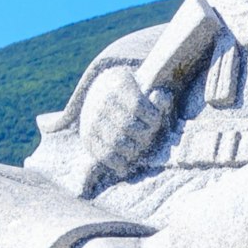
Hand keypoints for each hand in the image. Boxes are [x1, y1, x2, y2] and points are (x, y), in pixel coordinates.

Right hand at [71, 66, 173, 180]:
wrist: (101, 94)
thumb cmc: (133, 94)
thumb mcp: (147, 88)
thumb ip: (158, 96)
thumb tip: (160, 98)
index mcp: (117, 85)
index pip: (137, 106)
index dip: (152, 117)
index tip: (156, 120)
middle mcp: (100, 101)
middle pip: (128, 126)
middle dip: (144, 135)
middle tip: (148, 136)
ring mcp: (91, 119)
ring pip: (116, 142)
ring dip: (133, 149)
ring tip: (139, 148)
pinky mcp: (87, 136)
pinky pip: (103, 154)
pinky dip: (118, 162)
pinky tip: (127, 163)